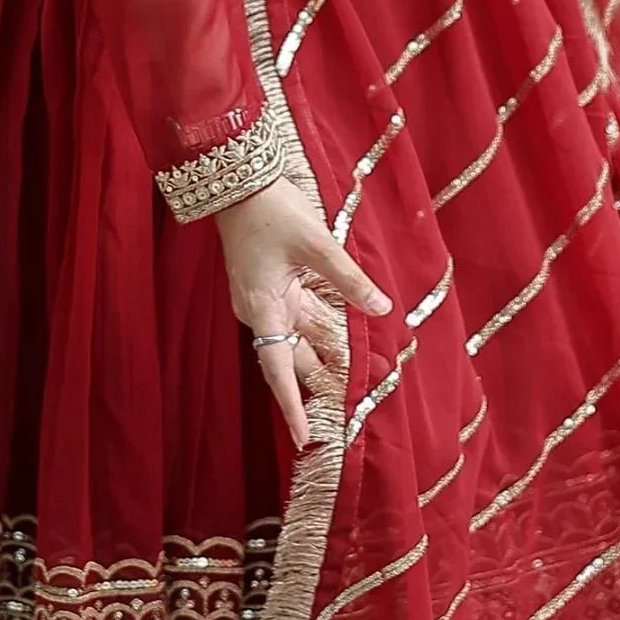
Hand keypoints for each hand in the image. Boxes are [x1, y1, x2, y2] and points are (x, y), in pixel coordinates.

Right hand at [215, 176, 390, 450]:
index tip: (303, 439)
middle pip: (289, 360)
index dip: (291, 407)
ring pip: (294, 339)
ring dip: (320, 357)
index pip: (277, 371)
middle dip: (316, 384)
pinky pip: (295, 318)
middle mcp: (260, 312)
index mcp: (264, 309)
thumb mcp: (317, 244)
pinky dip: (317, 332)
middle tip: (345, 410)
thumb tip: (382, 307)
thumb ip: (350, 279)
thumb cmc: (271, 211)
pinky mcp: (268, 286)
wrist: (236, 180)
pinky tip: (341, 336)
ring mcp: (262, 299)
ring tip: (352, 377)